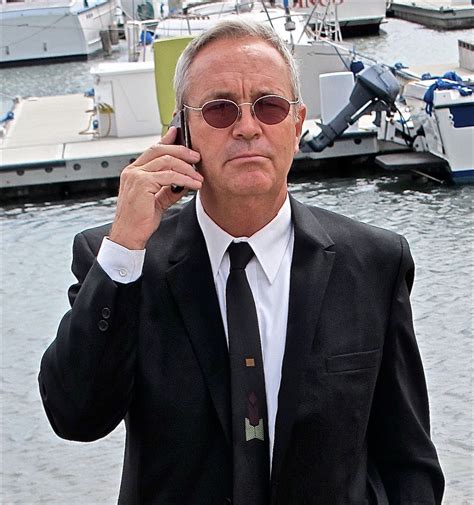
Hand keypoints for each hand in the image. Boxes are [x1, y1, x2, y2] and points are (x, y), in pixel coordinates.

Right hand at [109, 127, 202, 249]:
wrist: (129, 235)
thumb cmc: (140, 220)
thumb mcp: (157, 200)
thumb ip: (168, 188)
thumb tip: (185, 182)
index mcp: (134, 172)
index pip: (152, 150)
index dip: (166, 140)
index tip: (178, 133)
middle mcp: (133, 171)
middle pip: (160, 150)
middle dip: (181, 151)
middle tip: (196, 157)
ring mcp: (136, 176)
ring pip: (166, 161)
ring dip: (187, 168)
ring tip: (198, 177)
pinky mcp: (142, 184)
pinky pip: (169, 176)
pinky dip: (184, 179)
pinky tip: (193, 185)